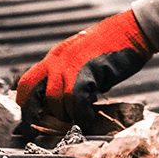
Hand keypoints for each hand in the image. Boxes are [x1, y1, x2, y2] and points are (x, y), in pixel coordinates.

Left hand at [15, 10, 152, 128]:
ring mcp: (71, 65)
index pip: (26, 84)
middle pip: (34, 94)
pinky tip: (88, 118)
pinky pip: (77, 100)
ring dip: (66, 116)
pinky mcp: (89, 70)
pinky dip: (82, 115)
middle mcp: (57, 60)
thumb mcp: (82, 57)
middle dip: (40, 115)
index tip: (32, 121)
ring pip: (56, 100)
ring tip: (77, 122)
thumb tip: (68, 102)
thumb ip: (71, 76)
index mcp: (55, 57)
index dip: (27, 105)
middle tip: (52, 128)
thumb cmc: (112, 44)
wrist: (131, 29)